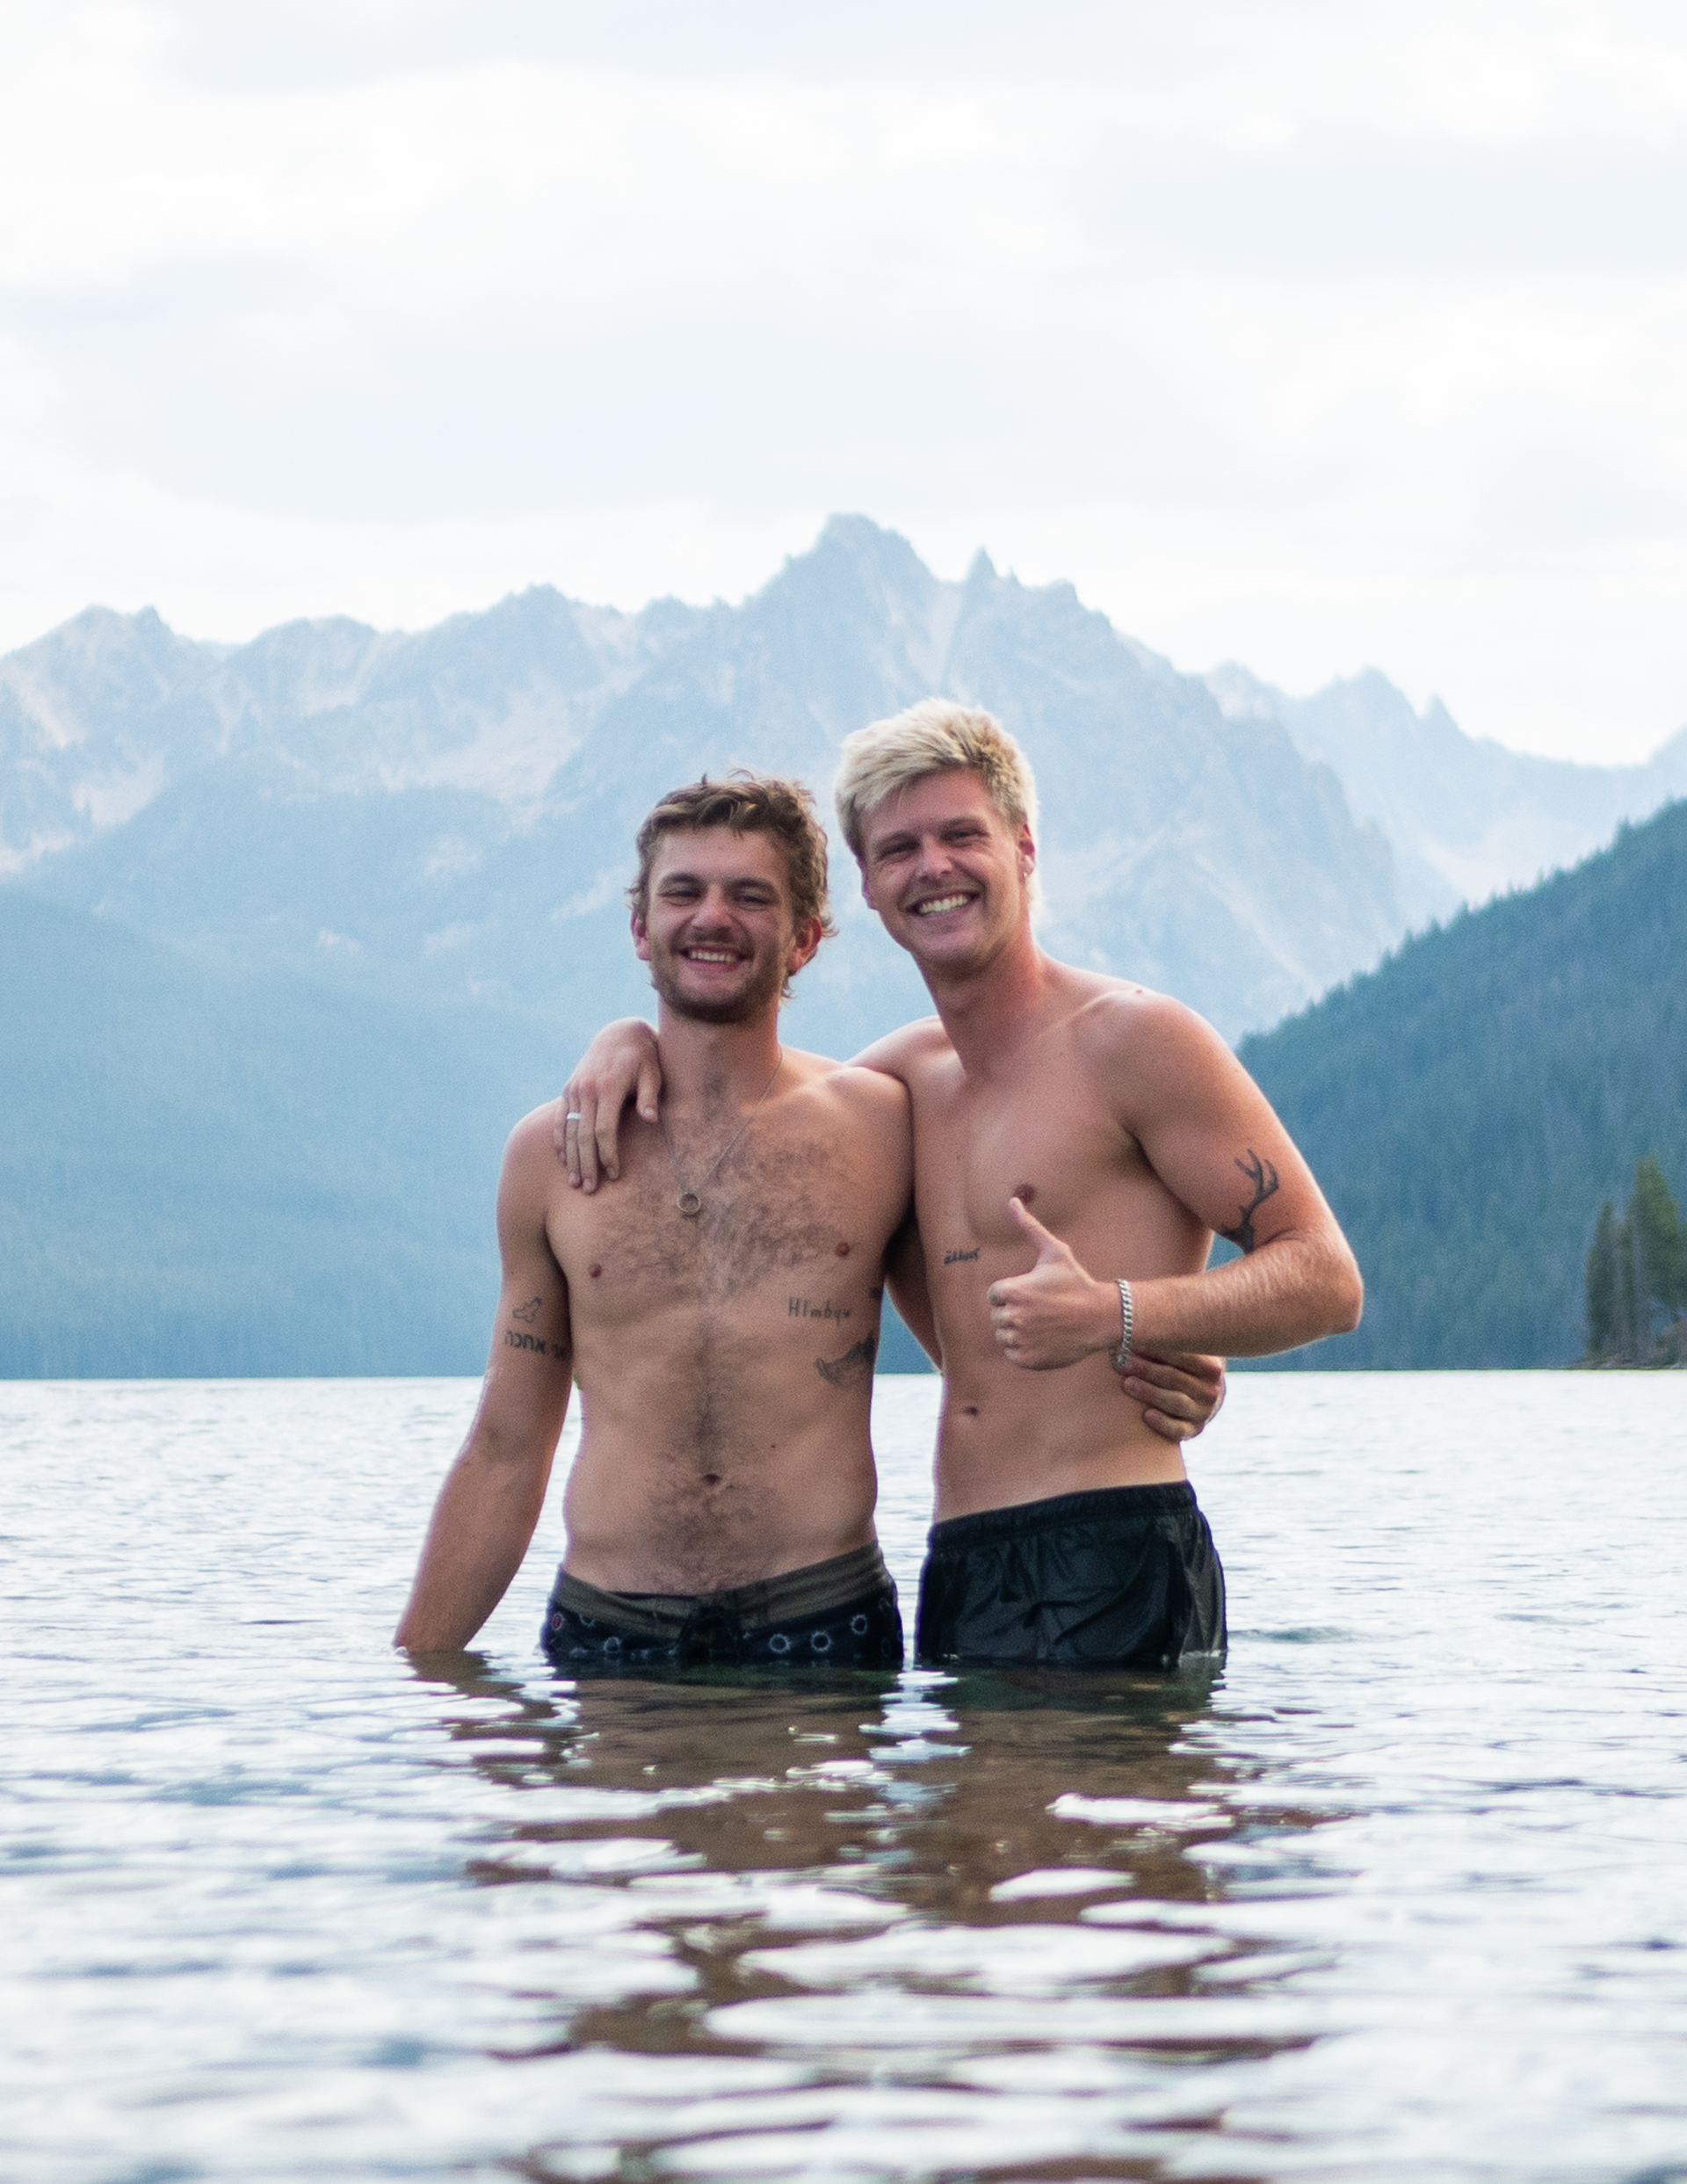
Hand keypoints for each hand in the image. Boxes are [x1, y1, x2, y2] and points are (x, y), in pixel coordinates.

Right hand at [552, 1019, 662, 1189]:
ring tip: (575, 1182)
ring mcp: (574, 1090)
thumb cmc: (644, 1057)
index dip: (607, 1154)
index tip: (614, 1175)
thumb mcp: (652, 1072)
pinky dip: (559, 1141)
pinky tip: (563, 1160)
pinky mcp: (568, 1090)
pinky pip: (559, 1120)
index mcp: (607, 1087)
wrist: (620, 1034)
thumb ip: (649, 1095)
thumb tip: (651, 1118)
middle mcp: (586, 1090)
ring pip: (568, 1131)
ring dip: (571, 1159)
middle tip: (590, 1189)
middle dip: (587, 1164)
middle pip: (582, 1135)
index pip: (603, 1130)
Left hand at [987, 1198, 1118, 1369]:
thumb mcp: (1054, 1251)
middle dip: (1016, 1311)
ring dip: (1018, 1330)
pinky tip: (1044, 1338)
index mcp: (1011, 1291)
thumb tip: (1012, 1200)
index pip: (995, 1295)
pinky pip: (1012, 1353)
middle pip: (998, 1315)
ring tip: (1043, 1323)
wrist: (1100, 1317)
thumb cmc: (1076, 1282)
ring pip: (1004, 1335)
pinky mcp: (1027, 1359)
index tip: (1035, 1293)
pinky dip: (1024, 1349)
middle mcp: (1011, 1317)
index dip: (1013, 1292)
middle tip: (1042, 1309)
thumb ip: (1028, 1226)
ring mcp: (1019, 1340)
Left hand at [1121, 1347, 1225, 1443]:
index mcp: (1211, 1366)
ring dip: (1150, 1392)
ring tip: (1127, 1384)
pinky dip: (1163, 1423)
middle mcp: (1211, 1390)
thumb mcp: (1183, 1350)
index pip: (1184, 1355)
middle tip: (1122, 1361)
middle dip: (1146, 1369)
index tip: (1132, 1341)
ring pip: (1176, 1401)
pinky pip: (1178, 1430)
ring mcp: (1204, 1412)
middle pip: (1175, 1378)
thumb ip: (1167, 1340)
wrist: (1199, 1395)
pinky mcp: (1194, 1430)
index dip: (1157, 1347)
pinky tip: (1146, 1415)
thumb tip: (1134, 1325)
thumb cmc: (1181, 1364)